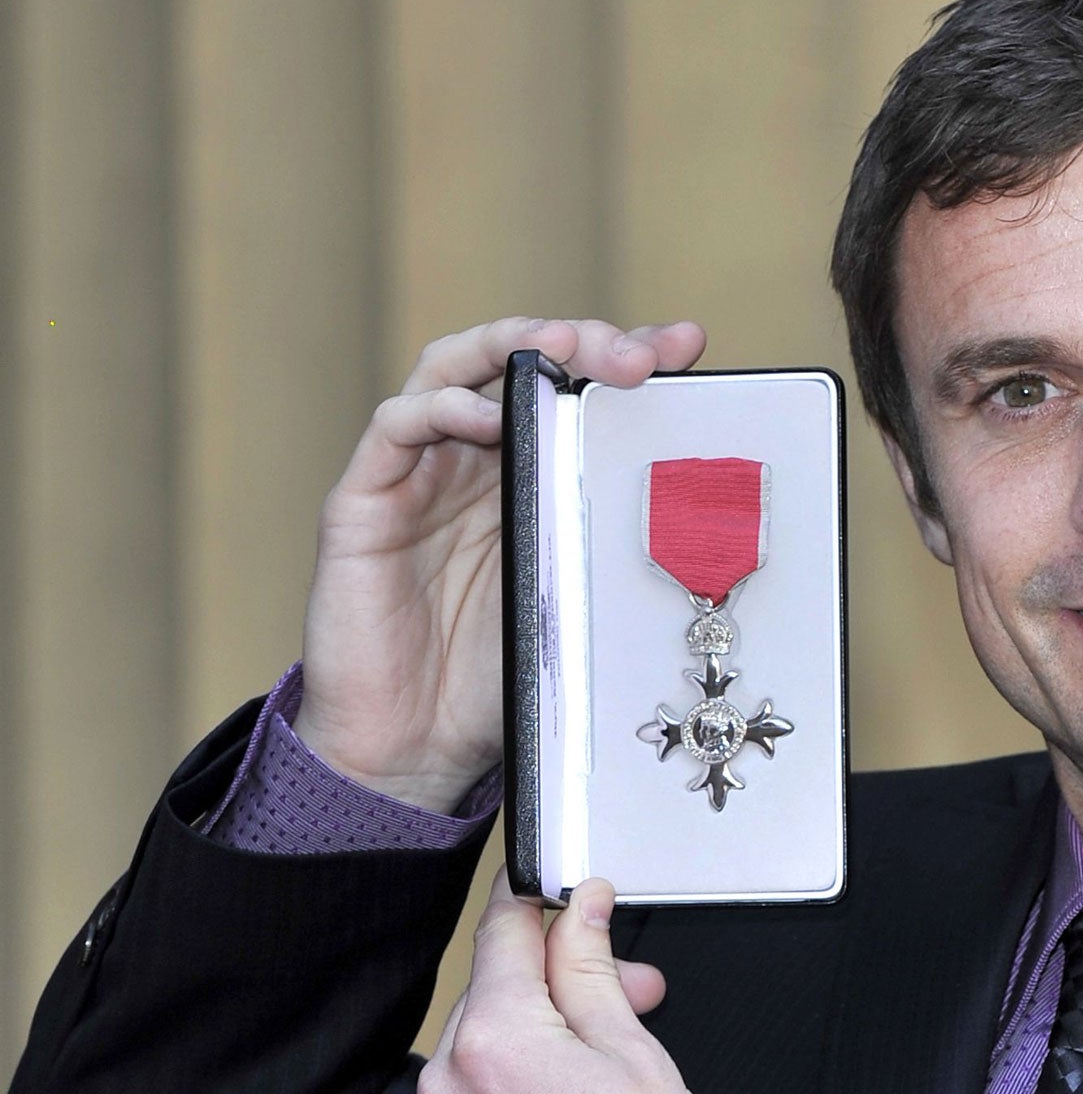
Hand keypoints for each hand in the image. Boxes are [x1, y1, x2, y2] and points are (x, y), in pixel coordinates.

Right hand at [297, 317, 707, 809]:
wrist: (414, 753)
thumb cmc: (499, 683)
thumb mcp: (581, 603)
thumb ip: (615, 548)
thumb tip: (707, 512)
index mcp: (533, 475)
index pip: (579, 388)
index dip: (630, 355)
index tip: (688, 346)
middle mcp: (475, 460)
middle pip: (520, 359)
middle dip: (581, 340)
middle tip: (636, 356)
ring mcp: (418, 474)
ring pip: (451, 367)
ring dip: (509, 346)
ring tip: (562, 346)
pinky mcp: (363, 502)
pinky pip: (394, 428)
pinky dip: (440, 407)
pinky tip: (486, 415)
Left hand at [415, 872, 724, 1093]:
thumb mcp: (631, 1045)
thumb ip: (589, 966)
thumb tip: (580, 909)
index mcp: (492, 1038)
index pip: (503, 933)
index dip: (543, 902)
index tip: (570, 893)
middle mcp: (449, 1087)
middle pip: (498, 997)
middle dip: (562, 984)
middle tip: (632, 993)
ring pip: (486, 1056)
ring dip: (541, 1042)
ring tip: (609, 1063)